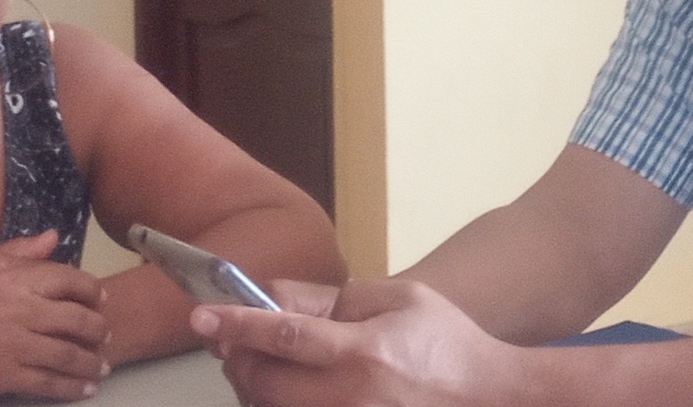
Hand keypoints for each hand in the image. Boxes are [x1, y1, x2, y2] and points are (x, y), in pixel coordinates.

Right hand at [0, 229, 112, 400]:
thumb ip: (18, 254)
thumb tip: (55, 236)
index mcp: (9, 279)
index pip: (66, 279)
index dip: (91, 290)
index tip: (102, 299)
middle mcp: (15, 309)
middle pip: (75, 318)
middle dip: (98, 329)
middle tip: (106, 336)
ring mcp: (11, 345)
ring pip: (68, 354)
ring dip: (91, 363)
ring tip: (102, 367)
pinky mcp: (5, 376)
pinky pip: (49, 383)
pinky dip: (72, 388)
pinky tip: (84, 389)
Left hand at [192, 277, 526, 406]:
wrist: (489, 397)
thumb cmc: (447, 342)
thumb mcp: (400, 298)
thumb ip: (338, 297)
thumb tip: (278, 298)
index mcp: (366, 350)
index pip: (285, 336)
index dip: (238, 325)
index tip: (203, 316)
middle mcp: (354, 396)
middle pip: (267, 383)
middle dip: (238, 359)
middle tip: (229, 340)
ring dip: (255, 388)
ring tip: (258, 365)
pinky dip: (280, 404)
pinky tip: (286, 388)